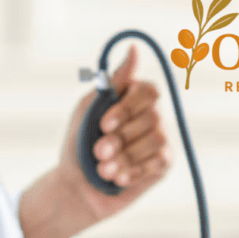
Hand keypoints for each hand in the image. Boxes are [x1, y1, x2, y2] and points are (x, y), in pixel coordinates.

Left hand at [60, 45, 171, 225]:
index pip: (149, 91)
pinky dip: (134, 170)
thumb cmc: (79, 145)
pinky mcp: (163, 165)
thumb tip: (134, 50)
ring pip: (157, 139)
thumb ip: (113, 81)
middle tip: (98, 152)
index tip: (103, 125)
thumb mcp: (89, 108)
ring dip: (125, 157)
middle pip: (153, 117)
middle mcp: (151, 117)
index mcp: (133, 99)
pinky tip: (118, 179)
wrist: (76, 188)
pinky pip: (159, 161)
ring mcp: (160, 140)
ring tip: (103, 170)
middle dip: (121, 138)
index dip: (128, 108)